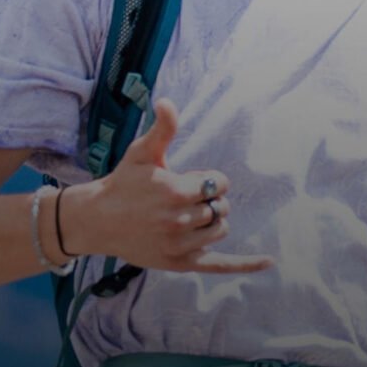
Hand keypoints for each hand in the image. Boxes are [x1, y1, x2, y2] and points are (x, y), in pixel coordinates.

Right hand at [65, 98, 270, 274]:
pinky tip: (269, 262)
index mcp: (176, 192)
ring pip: (219, 230)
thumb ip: (162, 129)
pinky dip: (245, 265)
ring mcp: (180, 245)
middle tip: (182, 200)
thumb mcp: (142, 152)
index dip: (208, 180)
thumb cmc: (123, 182)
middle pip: (220, 207)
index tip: (188, 181)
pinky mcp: (179, 263)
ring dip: (211, 221)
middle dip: (209, 200)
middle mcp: (180, 220)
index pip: (219, 184)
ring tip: (187, 216)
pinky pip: (219, 264)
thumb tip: (167, 102)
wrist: (97, 220)